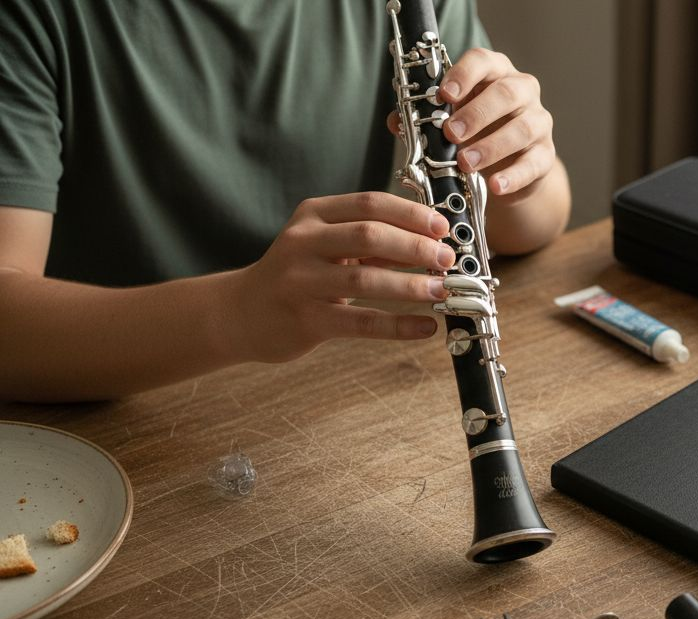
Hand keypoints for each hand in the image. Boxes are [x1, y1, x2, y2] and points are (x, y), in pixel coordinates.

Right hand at [227, 192, 455, 362]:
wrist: (242, 312)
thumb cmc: (297, 275)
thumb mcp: (326, 245)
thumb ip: (371, 240)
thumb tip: (430, 241)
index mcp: (313, 216)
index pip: (369, 204)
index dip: (411, 214)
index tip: (442, 227)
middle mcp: (303, 243)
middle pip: (369, 235)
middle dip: (415, 246)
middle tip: (447, 259)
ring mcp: (301, 282)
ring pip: (364, 280)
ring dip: (411, 285)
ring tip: (442, 291)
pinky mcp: (306, 319)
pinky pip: (360, 322)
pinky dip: (398, 325)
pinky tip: (425, 327)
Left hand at [388, 49, 555, 199]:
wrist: (506, 167)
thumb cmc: (474, 132)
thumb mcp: (448, 120)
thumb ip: (422, 119)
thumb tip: (396, 122)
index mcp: (495, 73)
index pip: (483, 61)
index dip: (464, 75)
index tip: (444, 94)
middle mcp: (522, 91)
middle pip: (507, 93)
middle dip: (477, 113)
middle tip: (451, 133)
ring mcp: (538, 122)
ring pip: (523, 128)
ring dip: (492, 146)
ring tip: (466, 163)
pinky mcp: (545, 155)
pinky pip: (535, 163)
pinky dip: (514, 176)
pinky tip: (495, 185)